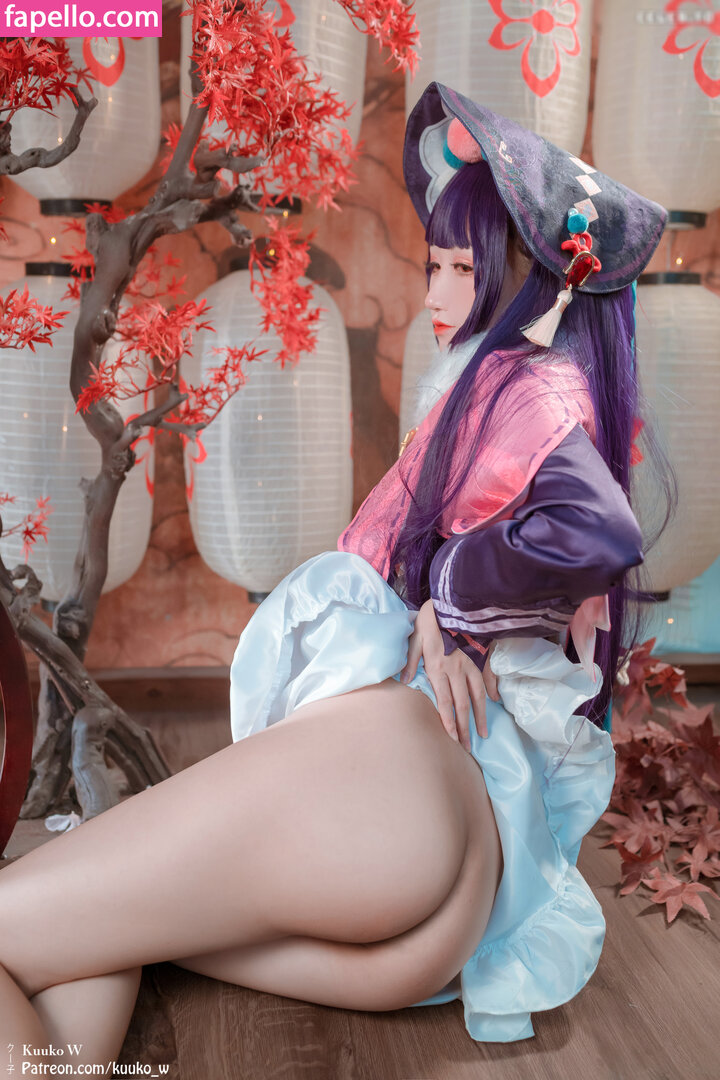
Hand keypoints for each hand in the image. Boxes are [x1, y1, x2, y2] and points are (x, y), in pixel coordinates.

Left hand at [399, 599, 499, 749]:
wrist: (452, 602)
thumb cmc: (429, 620)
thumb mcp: (414, 639)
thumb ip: (410, 661)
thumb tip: (403, 681)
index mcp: (438, 668)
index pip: (445, 702)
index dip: (449, 722)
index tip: (453, 740)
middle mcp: (456, 670)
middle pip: (462, 704)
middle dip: (465, 728)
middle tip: (468, 748)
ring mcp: (470, 664)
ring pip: (478, 694)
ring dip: (481, 716)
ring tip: (483, 733)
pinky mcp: (480, 656)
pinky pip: (487, 676)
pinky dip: (492, 689)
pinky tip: (495, 701)